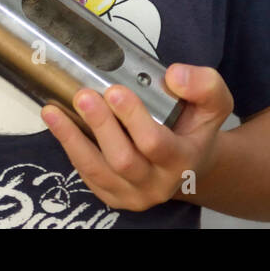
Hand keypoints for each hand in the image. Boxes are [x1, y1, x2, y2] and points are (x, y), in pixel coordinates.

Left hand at [40, 64, 233, 211]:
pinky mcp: (112, 194)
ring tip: (55, 110)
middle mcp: (158, 184)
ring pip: (98, 171)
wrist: (190, 161)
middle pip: (124, 160)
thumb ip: (203, 84)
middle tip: (84, 96)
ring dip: (73, 139)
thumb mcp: (214, 101)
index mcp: (183, 160)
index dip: (133, 119)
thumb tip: (174, 75)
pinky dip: (69, 147)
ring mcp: (132, 194)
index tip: (114, 90)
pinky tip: (56, 122)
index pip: (155, 144)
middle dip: (101, 127)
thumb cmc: (195, 126)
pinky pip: (87, 175)